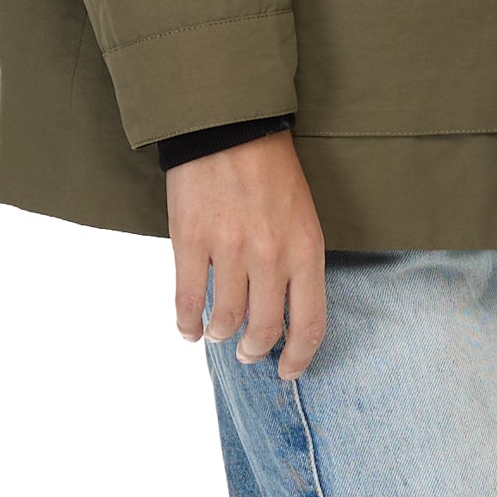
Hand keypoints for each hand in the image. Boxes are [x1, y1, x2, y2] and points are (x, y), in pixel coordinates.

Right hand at [166, 128, 327, 380]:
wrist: (229, 126)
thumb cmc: (271, 169)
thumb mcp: (303, 215)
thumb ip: (297, 261)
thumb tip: (283, 309)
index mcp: (306, 249)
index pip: (309, 323)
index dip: (299, 357)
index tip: (287, 370)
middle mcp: (271, 256)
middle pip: (264, 330)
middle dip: (254, 351)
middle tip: (248, 353)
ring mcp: (229, 250)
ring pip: (225, 320)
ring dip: (220, 335)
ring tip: (217, 333)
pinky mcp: (191, 242)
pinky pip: (188, 301)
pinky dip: (187, 323)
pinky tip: (189, 328)